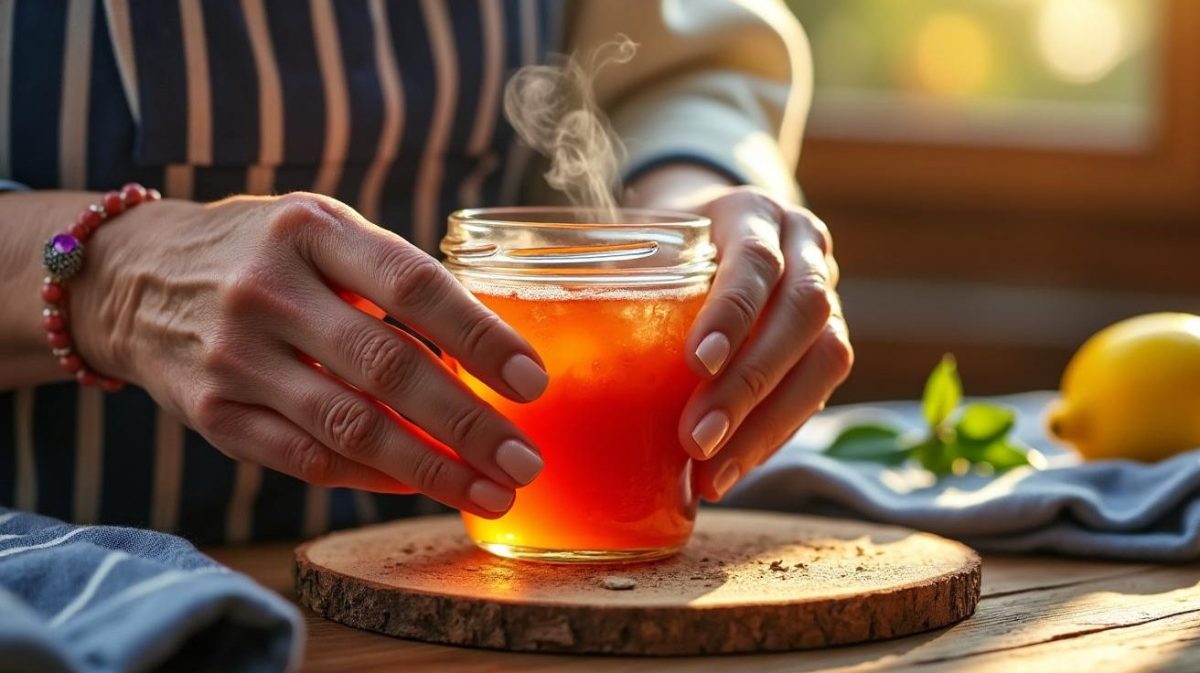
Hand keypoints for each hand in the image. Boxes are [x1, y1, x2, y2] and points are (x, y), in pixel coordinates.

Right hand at [73, 192, 548, 517]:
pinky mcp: (212, 414)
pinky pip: (307, 459)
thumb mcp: (320, 230)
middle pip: (388, 367)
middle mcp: (268, 290)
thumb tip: (488, 351)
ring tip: (492, 492)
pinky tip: (422, 485)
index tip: (532, 381)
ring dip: (432, 469)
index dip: (479, 336)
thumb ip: (392, 277)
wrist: (131, 279)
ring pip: (351, 428)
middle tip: (526, 460)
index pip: (412, 284)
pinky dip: (372, 479)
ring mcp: (235, 356)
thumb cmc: (260, 253)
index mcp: (310, 229)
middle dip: (468, 423)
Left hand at [627, 166, 852, 500]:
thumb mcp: (641, 238)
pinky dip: (772, 436)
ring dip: (767, 425)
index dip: (732, 314)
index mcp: (754, 213)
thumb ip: (610, 275)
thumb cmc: (665, 241)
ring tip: (713, 475)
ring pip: (825, 360)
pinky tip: (729, 469)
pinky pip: (816, 393)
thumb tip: (538, 344)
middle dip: (748, 385)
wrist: (720, 229)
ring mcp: (829, 294)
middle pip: (801, 315)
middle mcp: (805, 248)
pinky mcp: (828, 342)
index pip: (756, 260)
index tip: (697, 364)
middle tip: (696, 441)